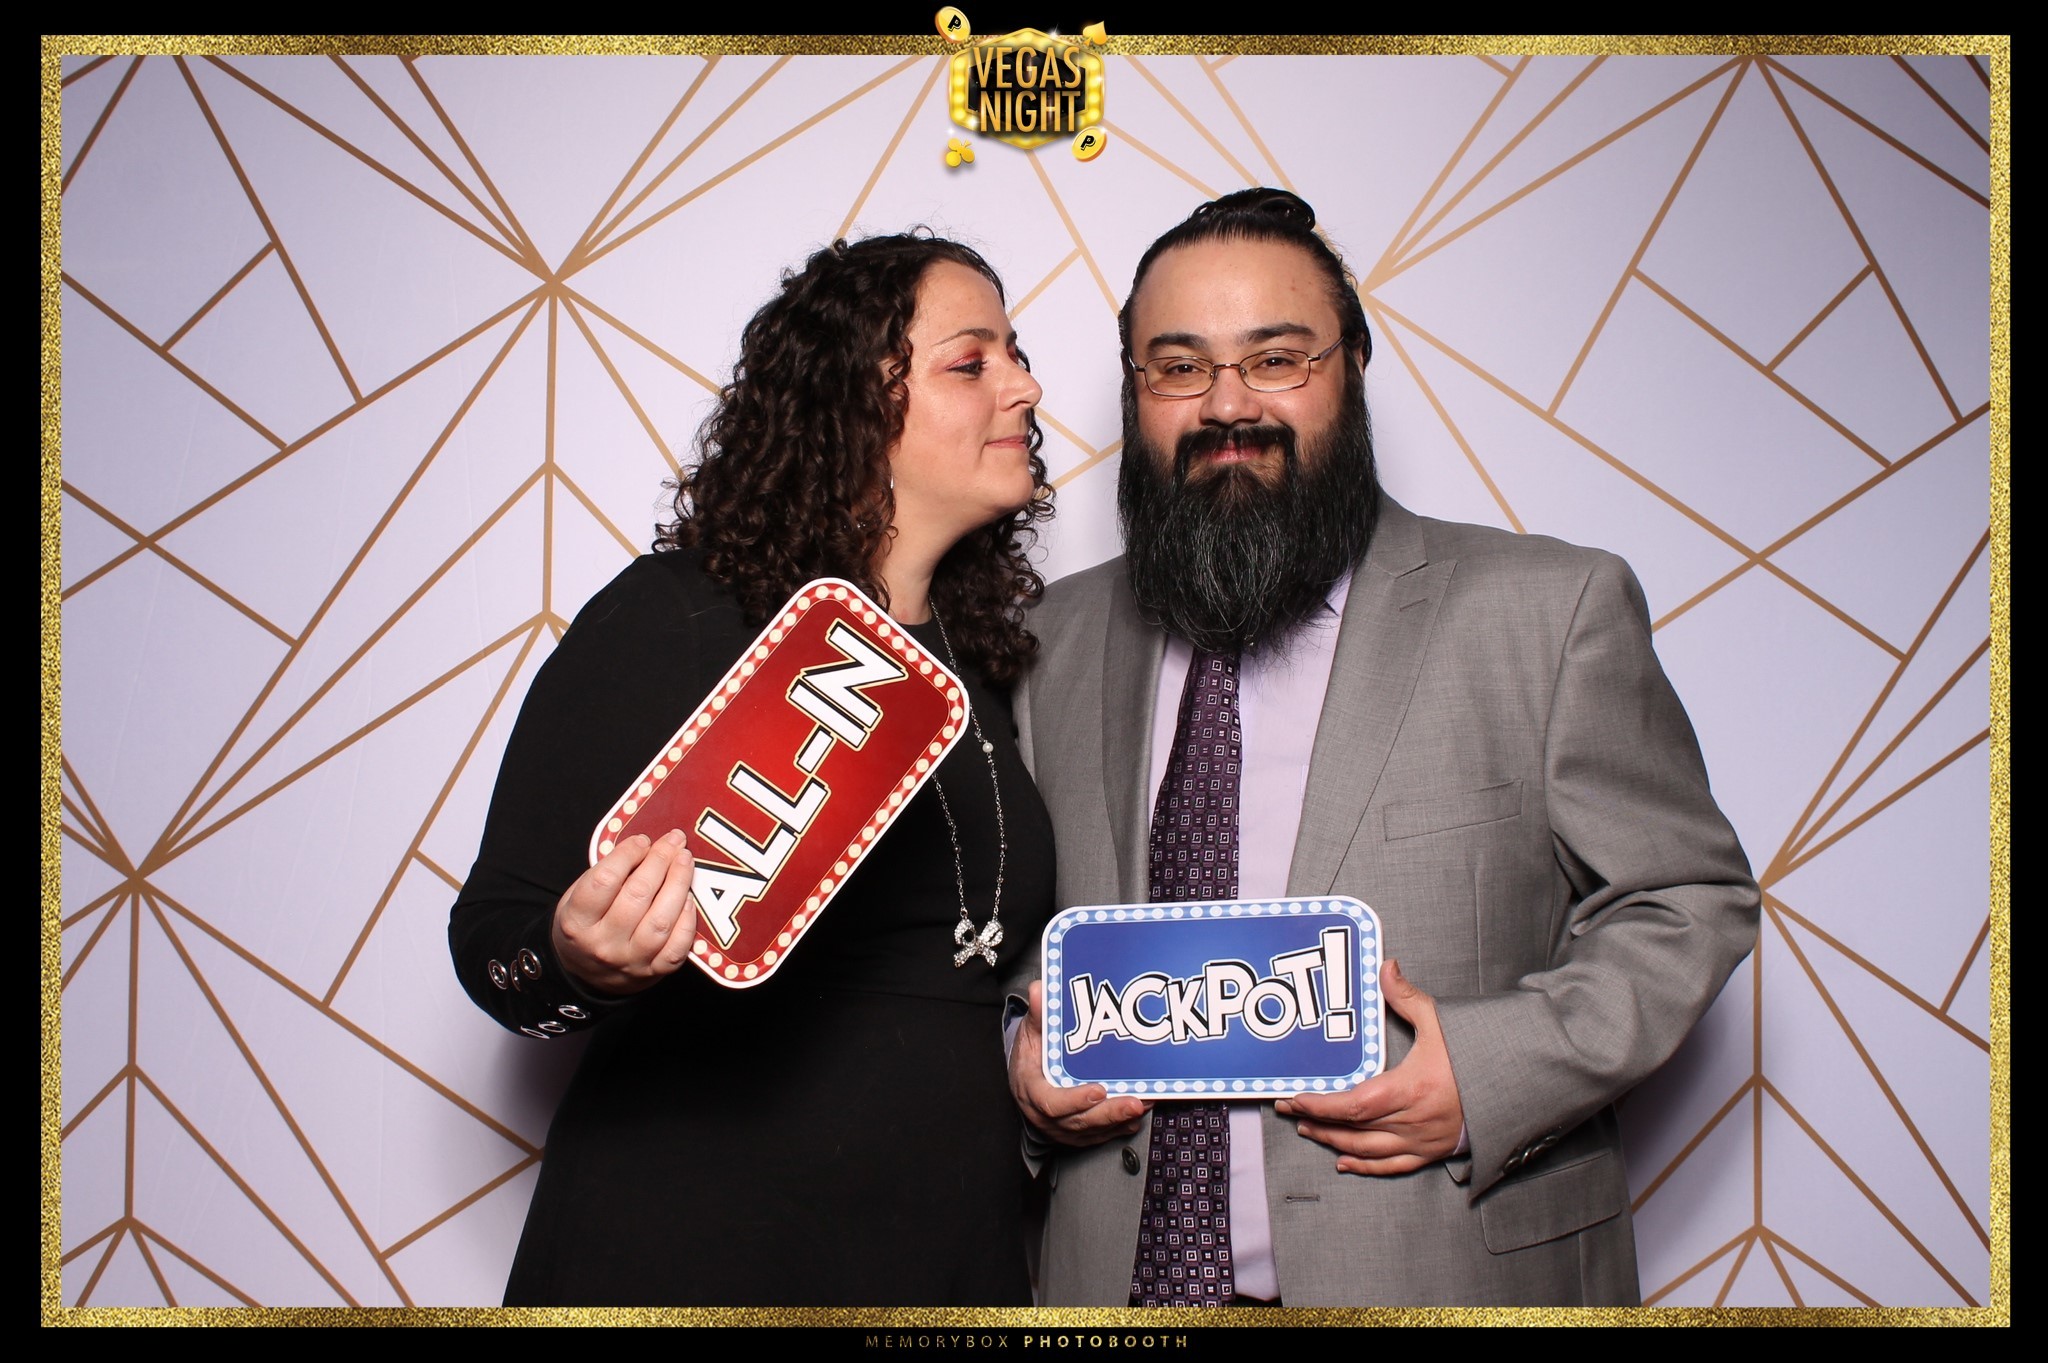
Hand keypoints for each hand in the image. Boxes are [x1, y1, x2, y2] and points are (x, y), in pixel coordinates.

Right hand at [551, 830, 699, 995]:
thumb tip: (646, 846)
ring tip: (685, 861)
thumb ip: (605, 874)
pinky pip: (678, 947)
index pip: (604, 880)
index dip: (628, 854)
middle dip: (660, 860)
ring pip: (661, 920)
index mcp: (576, 922)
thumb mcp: (577, 898)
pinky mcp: (653, 973)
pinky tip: (689, 898)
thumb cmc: (585, 925)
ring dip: (679, 884)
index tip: (642, 840)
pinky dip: (687, 920)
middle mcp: (602, 944)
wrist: (583, 974)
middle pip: (638, 895)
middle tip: (674, 841)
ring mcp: (629, 961)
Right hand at [1009, 981, 1151, 1147]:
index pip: (1051, 1102)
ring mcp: (1062, 1128)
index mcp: (1031, 1091)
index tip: (1098, 1090)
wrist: (1027, 1079)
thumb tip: (1040, 990)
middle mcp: (1045, 1116)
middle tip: (1134, 1102)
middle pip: (1078, 1121)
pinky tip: (1139, 1114)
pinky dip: (1121, 1126)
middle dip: (1108, 1113)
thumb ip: (1039, 1014)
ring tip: (1144, 1104)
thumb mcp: (1030, 1033)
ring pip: (1093, 1131)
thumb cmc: (1030, 1056)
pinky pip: (1101, 1135)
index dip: (1075, 1100)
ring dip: (1119, 1119)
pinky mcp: (1078, 1134)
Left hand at [1274, 960, 1464, 1174]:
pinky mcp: (1431, 1152)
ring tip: (1309, 1130)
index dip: (1321, 1105)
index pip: (1354, 1105)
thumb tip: (1386, 967)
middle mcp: (1413, 1121)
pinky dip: (1366, 1166)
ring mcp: (1421, 1140)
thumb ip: (1408, 997)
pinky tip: (1346, 1163)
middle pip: (1354, 1128)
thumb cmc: (1480, 1056)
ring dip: (1334, 1142)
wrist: (1518, 1087)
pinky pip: (1393, 1166)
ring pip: (1368, 1149)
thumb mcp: (1442, 1022)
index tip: (1296, 1099)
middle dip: (1317, 1120)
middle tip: (1289, 1111)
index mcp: (1411, 1089)